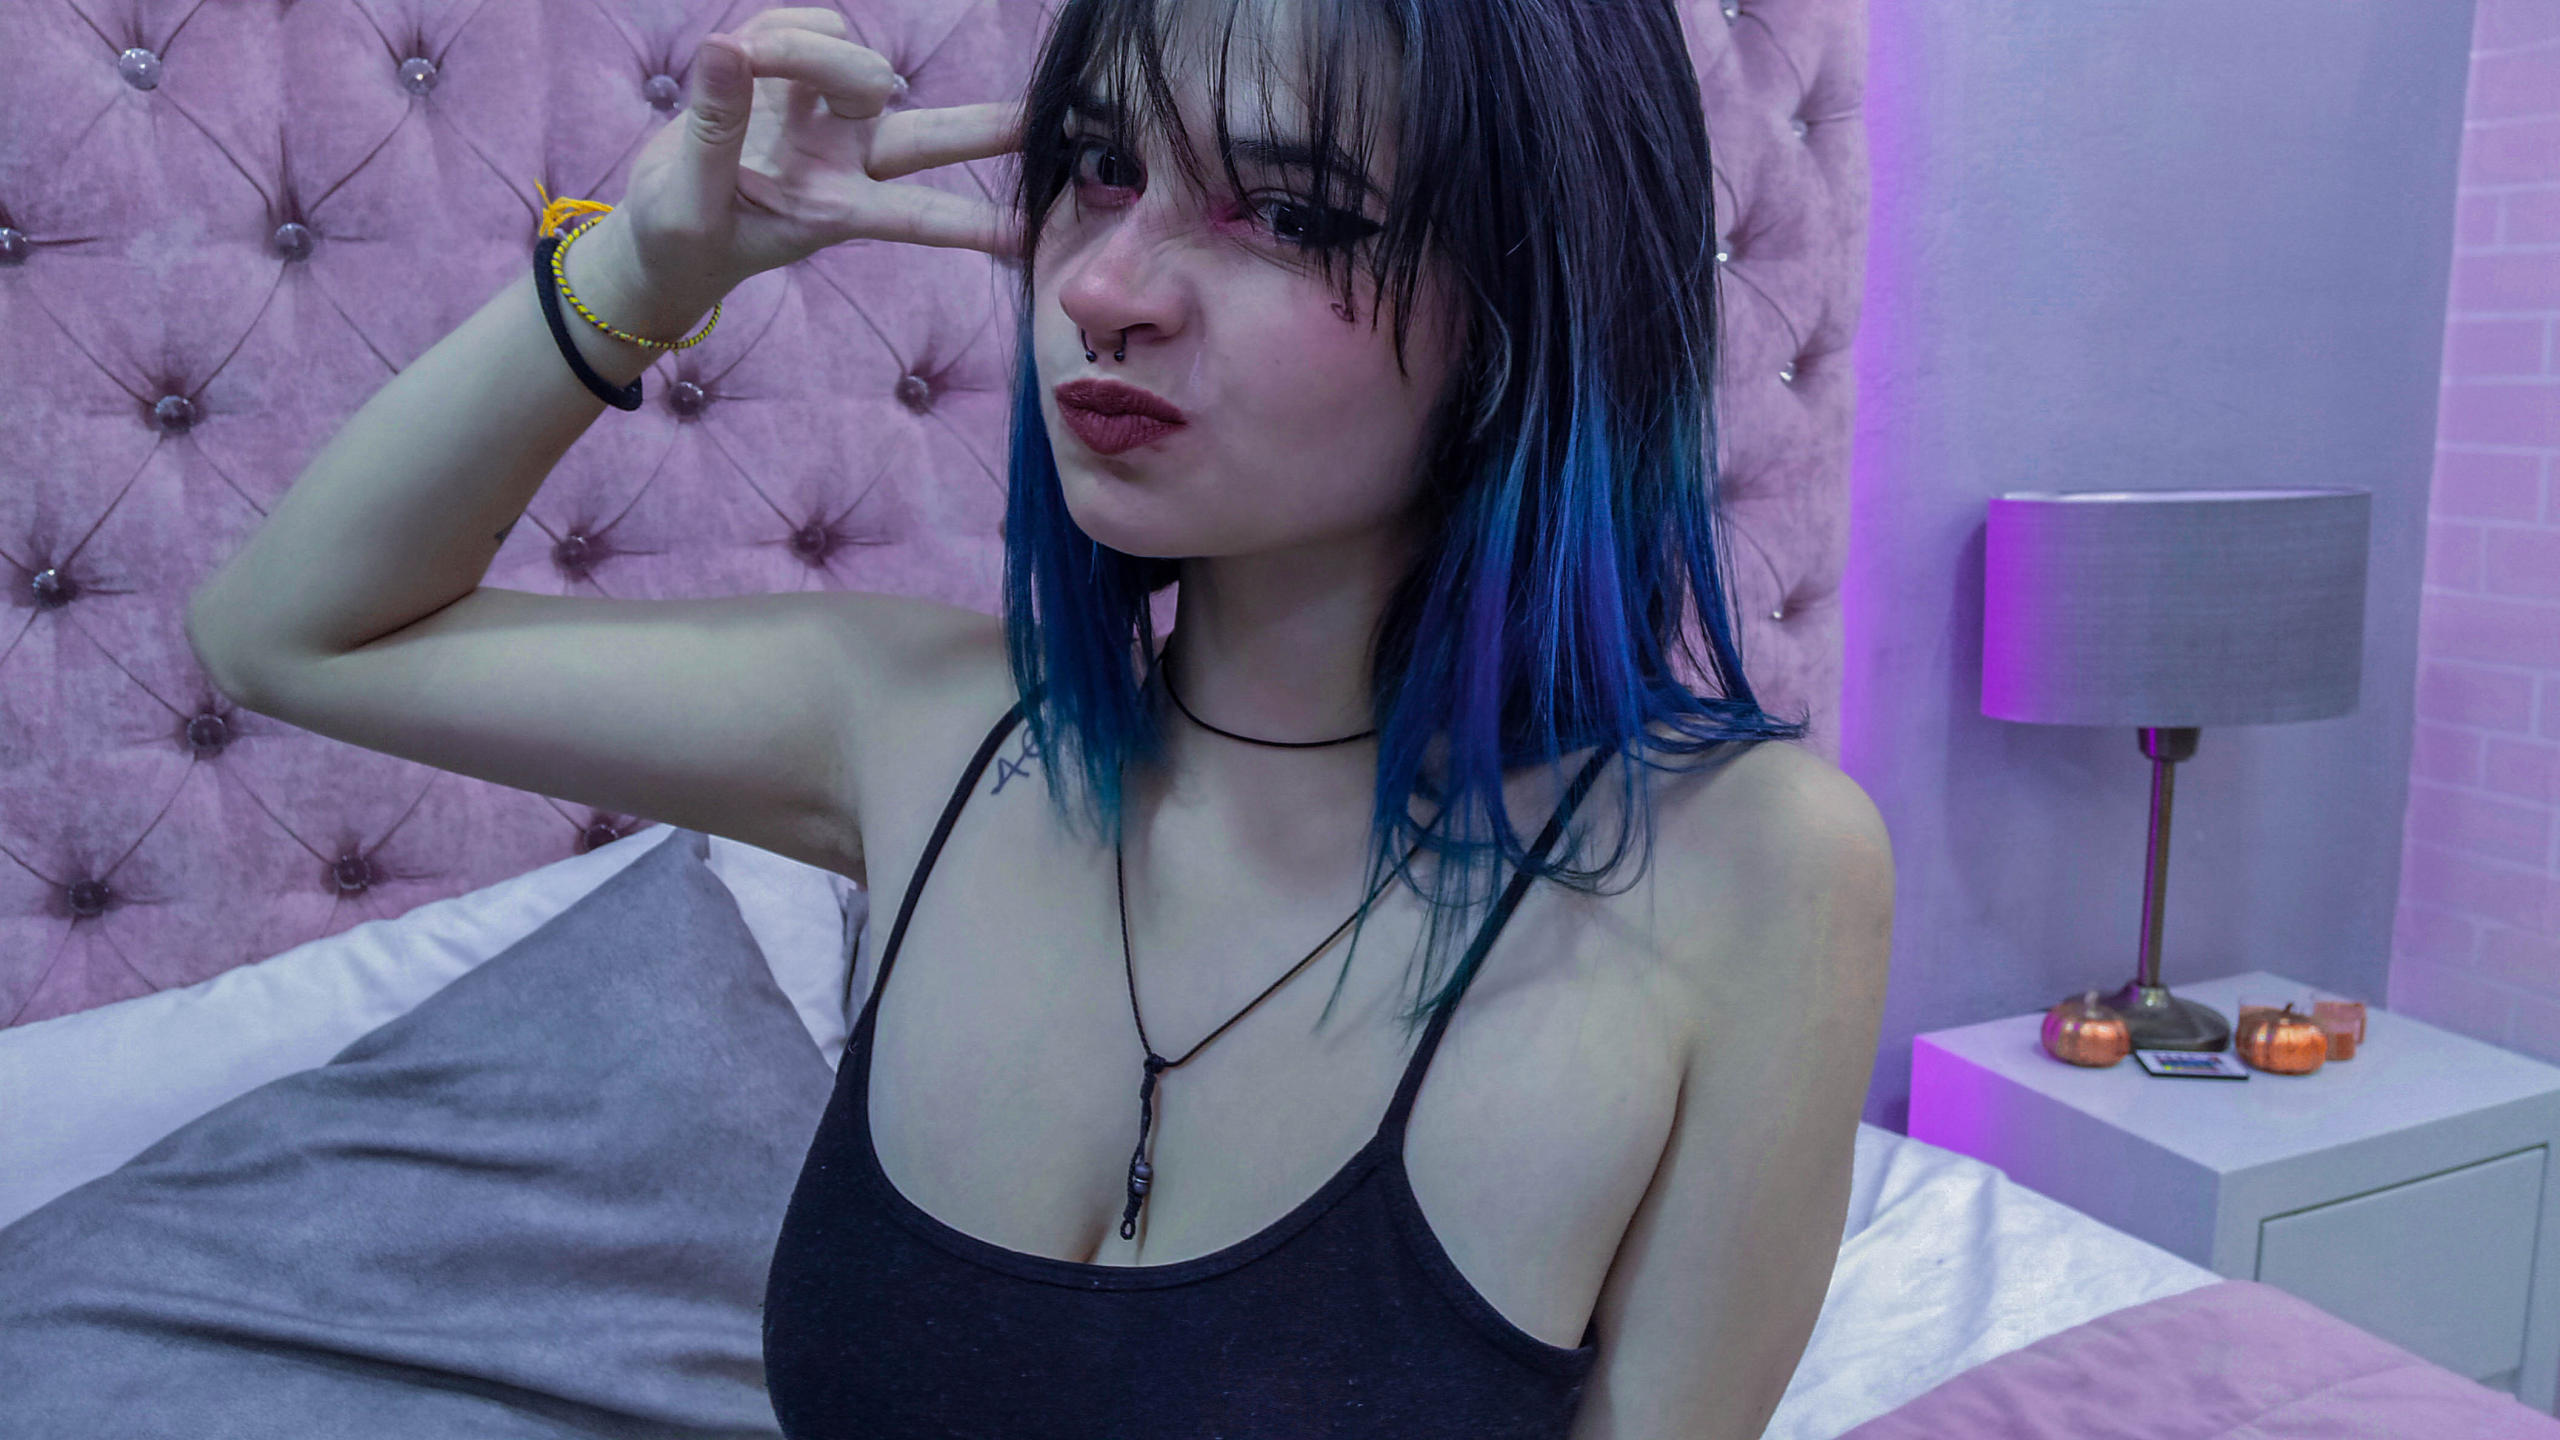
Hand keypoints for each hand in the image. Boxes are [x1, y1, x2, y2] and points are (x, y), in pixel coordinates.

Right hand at [576, 7, 1024, 323]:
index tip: (1034, 235)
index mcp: (833, 213)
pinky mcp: (790, 85)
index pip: (918, 218)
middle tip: (1051, 120)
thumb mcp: (688, 202)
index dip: (974, 224)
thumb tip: (729, 48)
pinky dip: (783, 30)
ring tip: (746, 61)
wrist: (653, 239)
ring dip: (814, 49)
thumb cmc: (679, 242)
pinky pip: (809, 31)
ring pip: (863, 66)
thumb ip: (713, 126)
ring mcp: (825, 122)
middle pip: (934, 140)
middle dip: (992, 129)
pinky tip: (741, 53)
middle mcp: (845, 164)